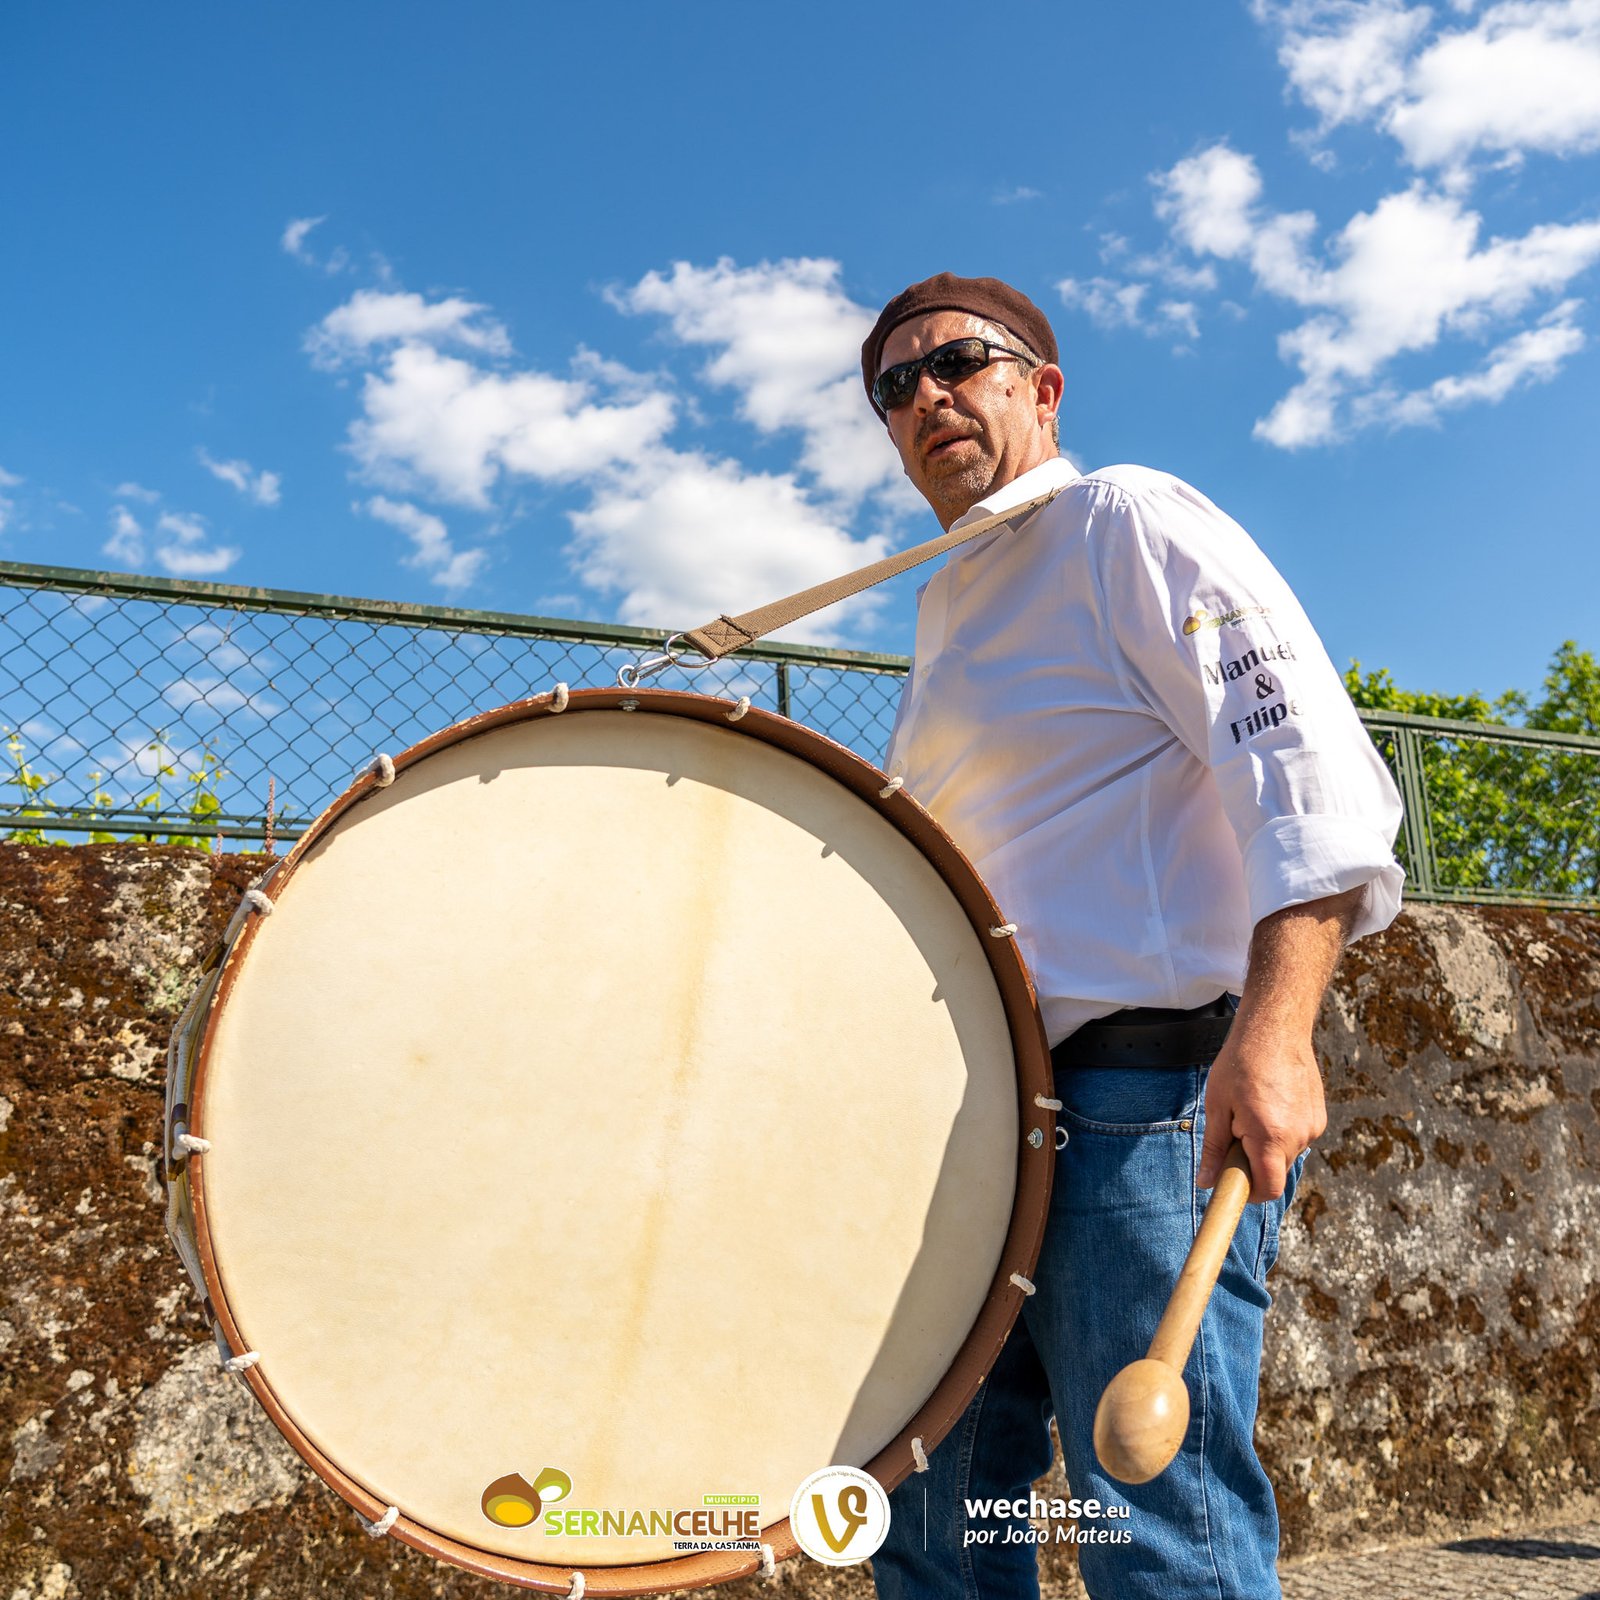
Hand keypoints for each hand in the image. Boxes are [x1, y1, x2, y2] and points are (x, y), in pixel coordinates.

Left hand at [1196, 1025, 1326, 1202]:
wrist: (1275, 1028)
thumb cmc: (1240, 1063)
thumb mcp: (1218, 1106)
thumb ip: (1215, 1149)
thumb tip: (1207, 1183)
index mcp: (1271, 1136)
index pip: (1269, 1189)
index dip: (1249, 1193)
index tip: (1233, 1181)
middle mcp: (1299, 1136)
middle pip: (1276, 1172)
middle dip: (1254, 1163)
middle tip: (1235, 1131)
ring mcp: (1313, 1126)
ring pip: (1287, 1154)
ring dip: (1268, 1145)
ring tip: (1252, 1110)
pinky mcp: (1319, 1116)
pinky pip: (1298, 1137)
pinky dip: (1282, 1131)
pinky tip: (1269, 1103)